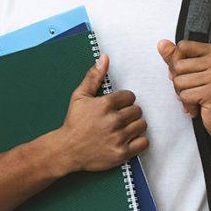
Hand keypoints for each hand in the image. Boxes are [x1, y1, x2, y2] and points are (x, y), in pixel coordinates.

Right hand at [55, 55, 148, 173]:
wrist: (67, 149)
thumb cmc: (74, 122)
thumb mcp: (79, 96)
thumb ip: (93, 76)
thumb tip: (104, 58)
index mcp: (105, 104)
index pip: (130, 96)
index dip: (123, 101)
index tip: (116, 106)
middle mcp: (114, 120)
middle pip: (137, 111)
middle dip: (129, 113)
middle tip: (119, 118)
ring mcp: (119, 137)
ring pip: (142, 125)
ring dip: (135, 126)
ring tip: (123, 128)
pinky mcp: (122, 153)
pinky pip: (143, 142)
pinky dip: (139, 141)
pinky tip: (128, 139)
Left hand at [158, 39, 210, 139]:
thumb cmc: (209, 93)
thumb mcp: (193, 71)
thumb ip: (176, 57)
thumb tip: (161, 43)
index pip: (182, 46)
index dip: (176, 61)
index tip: (185, 73)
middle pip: (177, 66)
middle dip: (178, 81)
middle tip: (192, 89)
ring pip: (178, 81)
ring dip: (182, 94)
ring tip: (196, 98)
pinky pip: (184, 95)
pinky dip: (188, 104)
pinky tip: (199, 106)